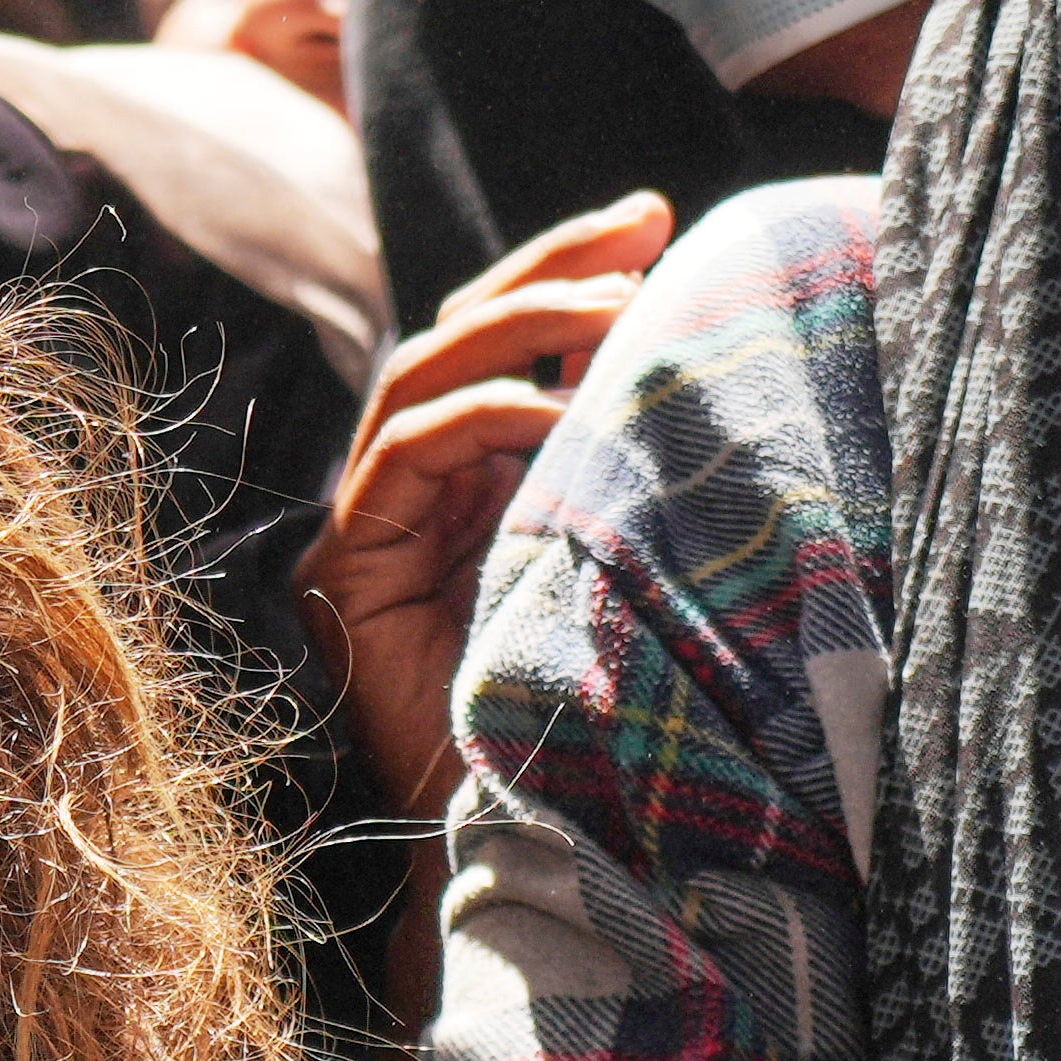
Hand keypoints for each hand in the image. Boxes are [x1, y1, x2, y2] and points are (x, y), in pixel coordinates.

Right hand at [304, 192, 665, 816]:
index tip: (659, 217)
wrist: (541, 843)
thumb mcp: (637, 554)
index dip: (571, 269)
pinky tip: (552, 408)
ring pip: (422, 375)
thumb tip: (708, 362)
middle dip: (551, 268)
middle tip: (644, 222)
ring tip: (615, 303)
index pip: (508, 340)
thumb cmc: (606, 714)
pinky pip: (402, 457)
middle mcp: (420, 493)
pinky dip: (478, 417)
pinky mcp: (352, 574)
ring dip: (520, 326)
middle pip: (459, 333)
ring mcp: (375, 530)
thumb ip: (640, 468)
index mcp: (483, 478)